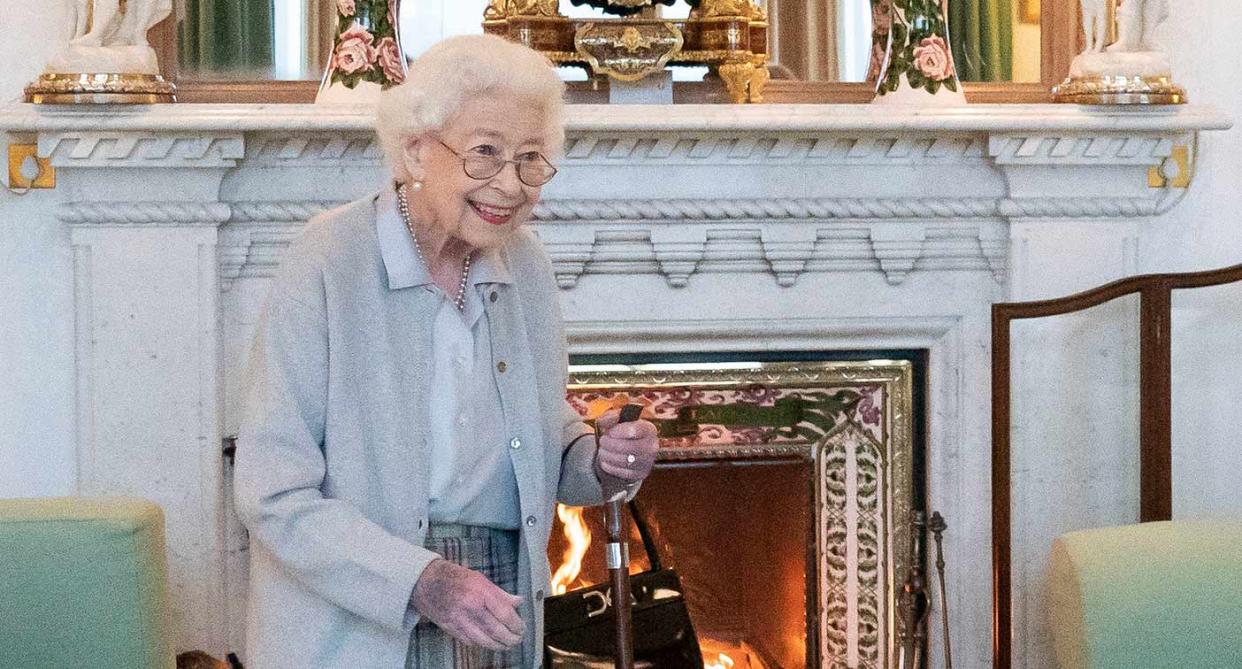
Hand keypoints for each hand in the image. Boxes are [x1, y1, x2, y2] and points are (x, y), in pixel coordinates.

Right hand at [410, 559, 524, 650]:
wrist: (426, 582)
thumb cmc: (455, 577)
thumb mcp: (480, 579)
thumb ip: (500, 593)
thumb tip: (518, 601)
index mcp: (480, 592)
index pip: (505, 614)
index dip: (516, 624)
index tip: (522, 628)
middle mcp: (470, 607)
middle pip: (496, 631)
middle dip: (510, 638)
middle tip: (517, 639)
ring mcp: (459, 620)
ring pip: (484, 641)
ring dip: (498, 645)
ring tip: (506, 645)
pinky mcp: (450, 628)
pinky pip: (470, 641)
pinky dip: (481, 644)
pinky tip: (488, 642)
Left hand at [594, 409, 658, 488]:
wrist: (625, 450)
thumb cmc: (621, 432)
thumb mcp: (614, 420)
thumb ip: (610, 417)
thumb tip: (612, 418)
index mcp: (648, 429)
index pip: (634, 431)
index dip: (618, 432)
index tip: (609, 432)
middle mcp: (652, 445)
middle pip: (630, 447)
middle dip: (611, 445)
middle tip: (602, 441)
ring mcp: (648, 461)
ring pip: (626, 461)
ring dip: (609, 456)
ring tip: (602, 451)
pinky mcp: (641, 474)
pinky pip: (624, 473)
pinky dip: (611, 467)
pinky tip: (605, 461)